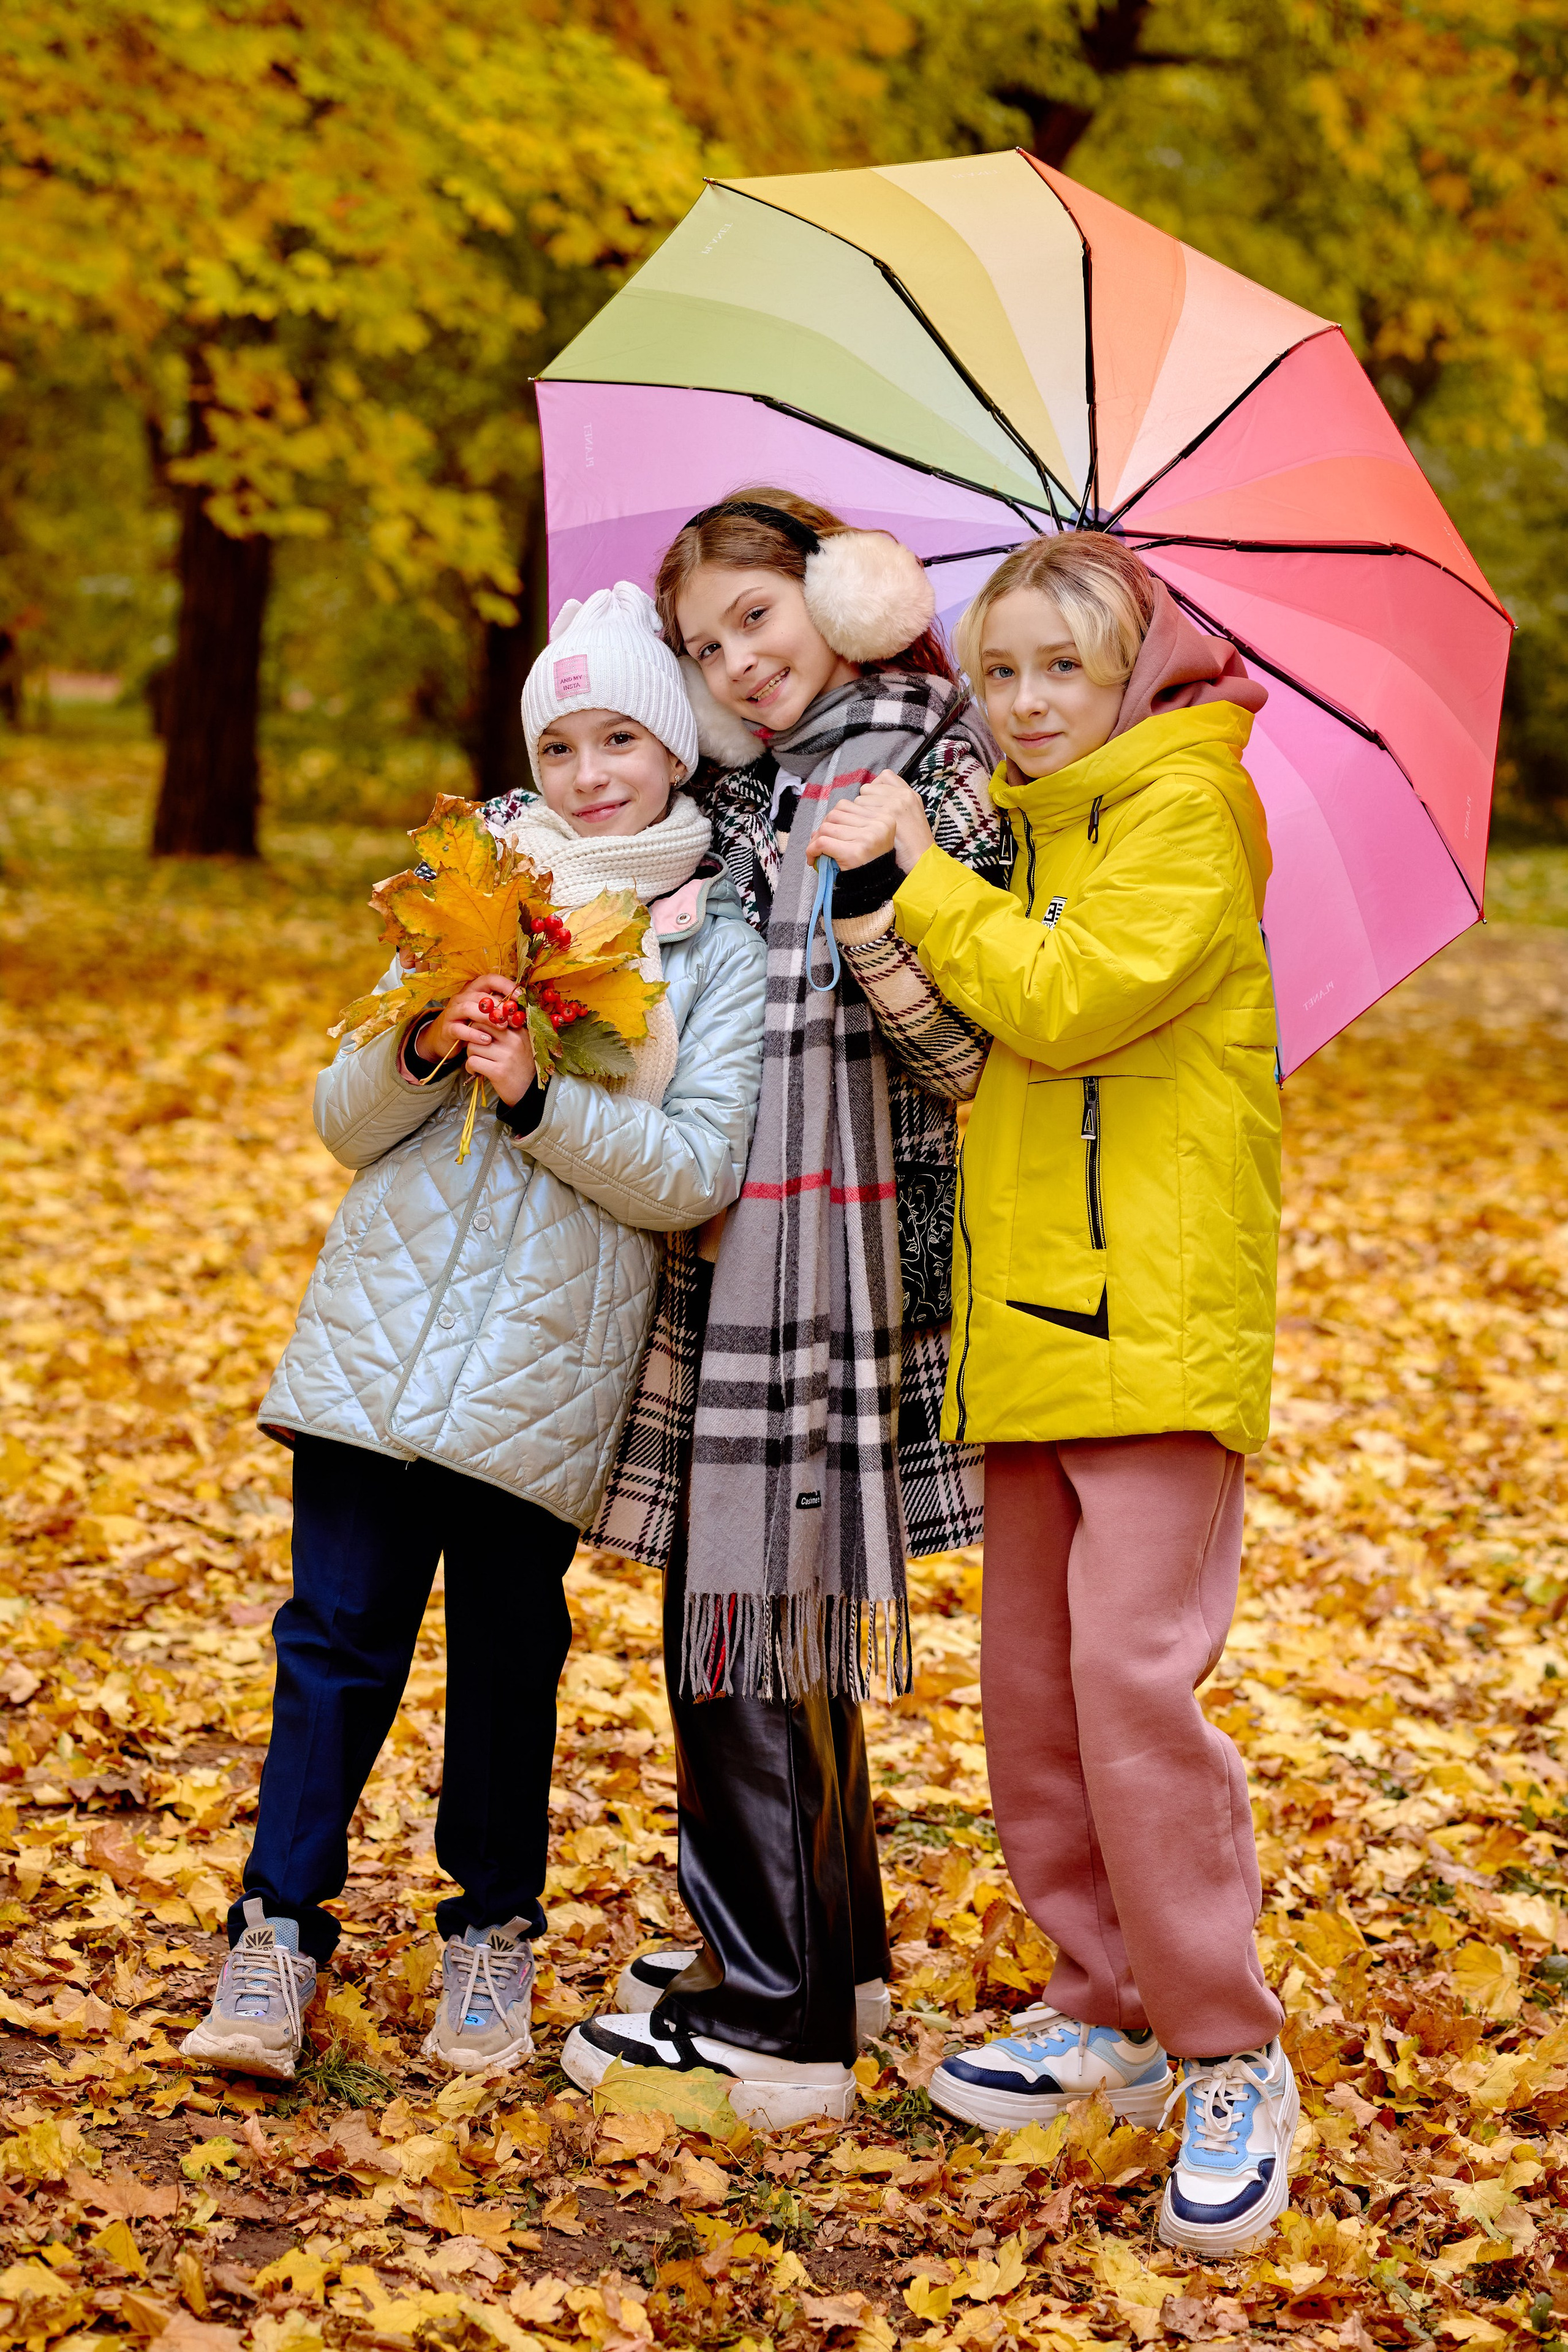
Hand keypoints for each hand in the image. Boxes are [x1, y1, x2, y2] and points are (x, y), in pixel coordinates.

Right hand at [417, 972, 520, 1063]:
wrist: (445, 1040)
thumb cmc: (471, 1025)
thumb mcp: (486, 1016)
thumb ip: (500, 1010)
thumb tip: (522, 1010)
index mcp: (474, 990)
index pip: (490, 979)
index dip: (506, 985)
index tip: (520, 996)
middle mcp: (462, 997)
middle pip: (481, 995)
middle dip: (500, 1006)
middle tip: (514, 1018)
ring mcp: (453, 1012)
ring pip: (469, 1008)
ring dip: (488, 1018)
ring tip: (502, 1027)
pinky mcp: (447, 1028)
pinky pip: (460, 1029)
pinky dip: (474, 1034)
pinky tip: (487, 1040)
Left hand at [464, 1019, 537, 1106]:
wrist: (529, 1092)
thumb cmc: (520, 1066)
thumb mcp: (520, 1044)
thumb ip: (505, 1031)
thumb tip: (481, 1019)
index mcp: (519, 1031)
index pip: (491, 1017)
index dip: (481, 1026)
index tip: (481, 1036)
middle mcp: (514, 1041)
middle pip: (478, 1028)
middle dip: (473, 1038)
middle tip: (477, 1049)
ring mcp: (506, 1056)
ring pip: (472, 1046)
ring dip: (471, 1055)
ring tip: (478, 1061)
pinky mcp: (498, 1071)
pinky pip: (473, 1061)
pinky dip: (470, 1067)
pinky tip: (477, 1071)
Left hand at [806, 772, 934, 873]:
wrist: (876, 890)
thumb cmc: (870, 865)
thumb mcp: (869, 838)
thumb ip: (851, 825)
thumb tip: (823, 822)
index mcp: (884, 819)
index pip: (847, 806)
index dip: (832, 819)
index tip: (829, 833)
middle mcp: (878, 826)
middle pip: (835, 814)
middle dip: (823, 828)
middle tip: (819, 844)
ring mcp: (867, 839)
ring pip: (826, 827)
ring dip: (816, 839)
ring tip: (817, 852)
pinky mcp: (854, 853)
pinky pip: (822, 842)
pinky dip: (812, 850)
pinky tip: (813, 858)